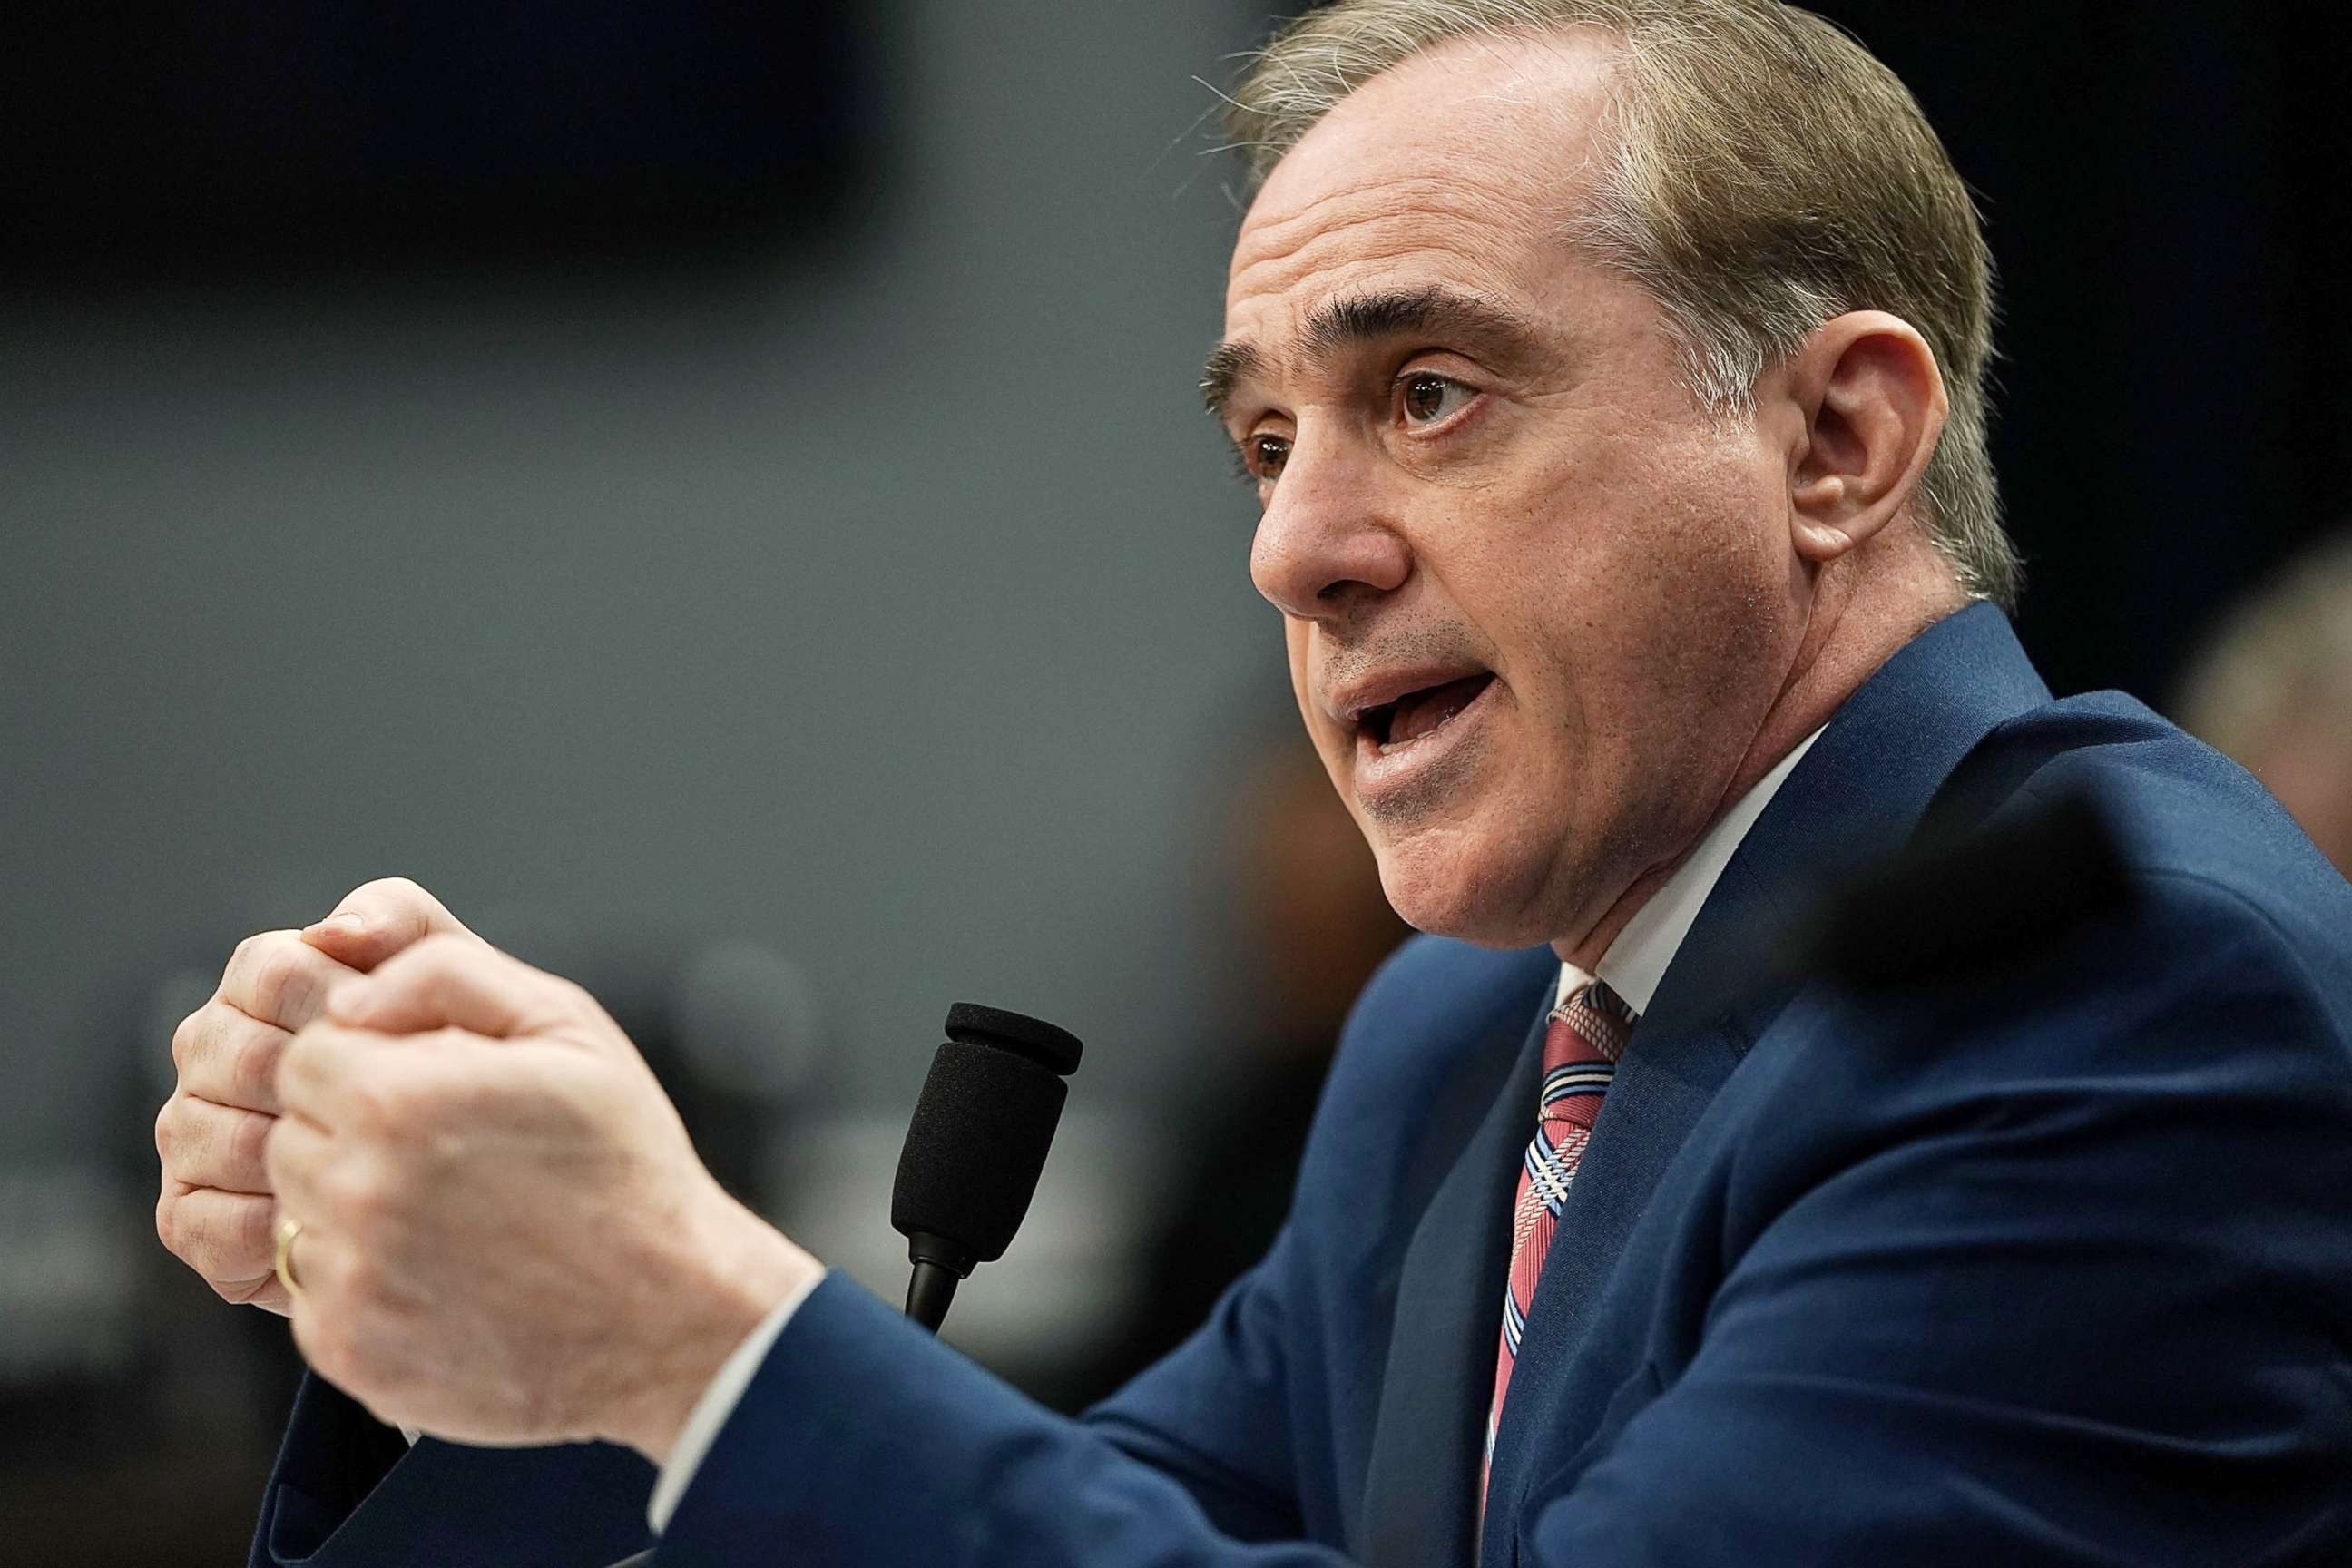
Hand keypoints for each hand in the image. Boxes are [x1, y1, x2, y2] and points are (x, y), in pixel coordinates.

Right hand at [155, 878, 475, 1313]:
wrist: (489, 1177)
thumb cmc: (473, 1067)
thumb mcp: (461, 980)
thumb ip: (403, 924)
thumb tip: (336, 932)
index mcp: (264, 980)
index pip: (272, 973)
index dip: (344, 1011)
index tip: (407, 1046)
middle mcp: (213, 1048)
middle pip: (237, 1055)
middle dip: (322, 1091)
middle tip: (396, 1124)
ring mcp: (191, 1129)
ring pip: (206, 1134)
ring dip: (294, 1161)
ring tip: (368, 1178)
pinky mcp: (189, 1215)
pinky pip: (203, 1220)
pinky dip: (268, 1229)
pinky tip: (331, 1230)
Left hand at [265, 933, 817, 1459]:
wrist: (667, 1319)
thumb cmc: (623, 1163)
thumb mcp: (567, 1028)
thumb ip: (446, 973)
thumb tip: (347, 995)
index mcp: (398, 1099)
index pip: (308, 1057)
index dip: (372, 1066)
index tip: (436, 1092)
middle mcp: (358, 1191)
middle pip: (291, 1136)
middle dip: (358, 1136)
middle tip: (453, 1160)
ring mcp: (350, 1280)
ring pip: (294, 1214)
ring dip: (355, 1208)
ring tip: (452, 1219)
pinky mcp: (348, 1350)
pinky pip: (313, 1295)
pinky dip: (365, 1284)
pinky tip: (446, 1278)